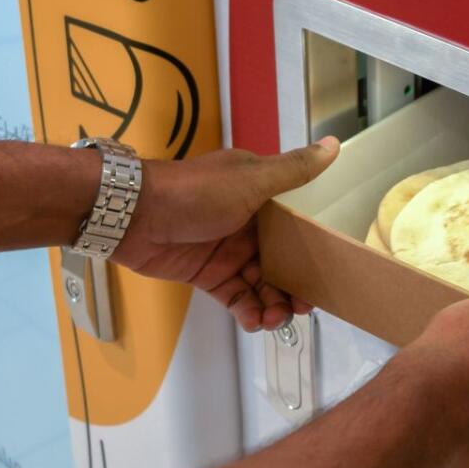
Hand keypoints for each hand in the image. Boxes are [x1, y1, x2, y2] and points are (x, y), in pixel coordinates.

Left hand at [112, 138, 338, 331]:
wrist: (133, 214)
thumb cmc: (196, 192)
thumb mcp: (252, 179)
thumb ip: (294, 170)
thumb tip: (335, 145)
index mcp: (261, 198)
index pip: (296, 229)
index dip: (312, 252)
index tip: (326, 274)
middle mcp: (247, 226)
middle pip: (281, 261)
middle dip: (294, 286)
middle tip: (303, 307)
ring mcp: (226, 252)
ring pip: (261, 283)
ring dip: (273, 303)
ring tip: (276, 318)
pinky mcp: (206, 275)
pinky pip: (236, 297)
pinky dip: (248, 311)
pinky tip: (256, 322)